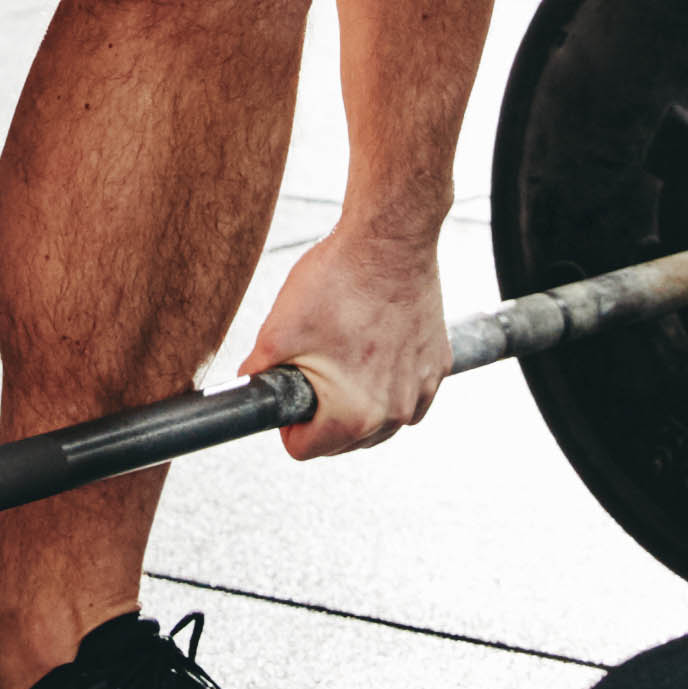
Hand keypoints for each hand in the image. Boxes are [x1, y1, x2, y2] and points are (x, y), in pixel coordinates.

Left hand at [239, 223, 452, 461]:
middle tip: (313, 363)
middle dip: (323, 412)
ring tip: (342, 352)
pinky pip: (406, 396)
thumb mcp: (277, 332)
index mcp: (353, 417)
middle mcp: (394, 415)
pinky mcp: (438, 368)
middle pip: (341, 441)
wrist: (389, 240)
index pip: (303, 448)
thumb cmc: (336, 282)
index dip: (287, 421)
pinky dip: (388, 384)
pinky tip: (372, 349)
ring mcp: (421, 392)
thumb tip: (250, 390)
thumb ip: (257, 377)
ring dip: (356, 401)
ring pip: (376, 422)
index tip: (289, 387)